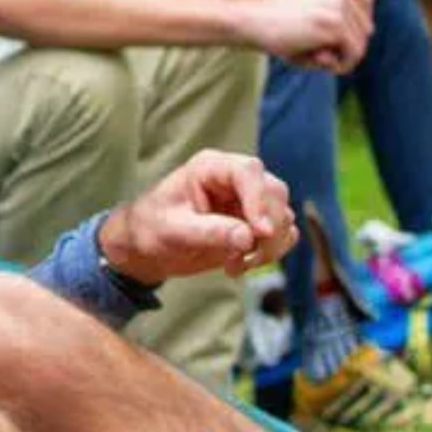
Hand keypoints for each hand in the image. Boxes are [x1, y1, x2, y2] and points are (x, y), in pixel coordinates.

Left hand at [97, 150, 298, 284]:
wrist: (148, 248)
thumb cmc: (152, 229)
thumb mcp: (174, 231)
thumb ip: (209, 232)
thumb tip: (247, 237)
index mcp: (211, 167)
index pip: (248, 172)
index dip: (259, 200)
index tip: (260, 232)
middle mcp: (235, 179)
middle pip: (274, 193)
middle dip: (267, 230)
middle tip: (243, 256)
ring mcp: (249, 201)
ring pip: (283, 217)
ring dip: (267, 247)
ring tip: (234, 264)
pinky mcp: (256, 223)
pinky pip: (283, 234)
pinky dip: (270, 253)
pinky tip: (240, 264)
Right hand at [245, 0, 371, 72]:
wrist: (249, 21)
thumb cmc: (273, 25)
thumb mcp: (306, 15)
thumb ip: (334, 25)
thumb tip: (356, 52)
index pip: (365, 2)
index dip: (355, 26)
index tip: (337, 41)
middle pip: (365, 25)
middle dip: (347, 45)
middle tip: (324, 57)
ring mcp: (337, 5)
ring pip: (361, 41)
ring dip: (344, 57)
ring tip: (321, 62)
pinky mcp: (334, 25)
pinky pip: (353, 52)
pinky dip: (342, 64)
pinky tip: (321, 64)